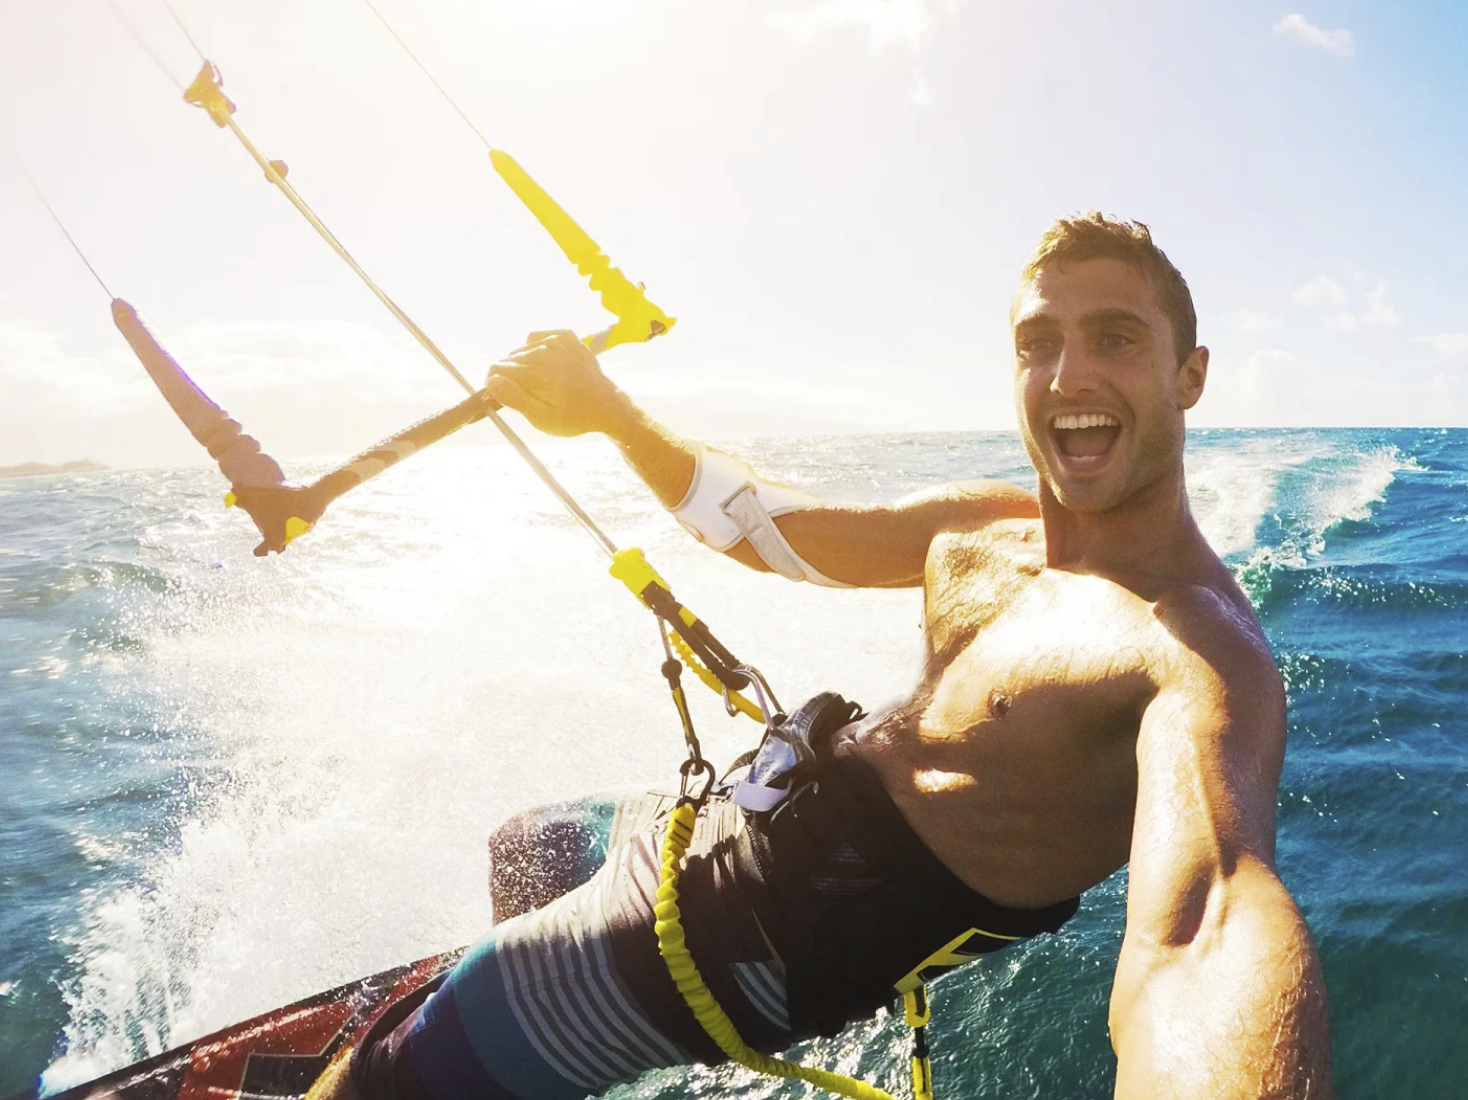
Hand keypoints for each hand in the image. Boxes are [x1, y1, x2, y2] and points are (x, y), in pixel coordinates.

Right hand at [483, 330, 628, 437]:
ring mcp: (557, 340)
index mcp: (536, 370)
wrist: (607, 406)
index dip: (496, 385)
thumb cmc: (573, 417)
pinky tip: (548, 365)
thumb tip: (492, 381)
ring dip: (525, 364)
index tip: (505, 398)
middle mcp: (545, 350)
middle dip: (511, 376)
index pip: (496, 369)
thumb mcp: (542, 418)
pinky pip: (538, 338)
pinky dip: (538, 350)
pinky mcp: (566, 336)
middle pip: (509, 359)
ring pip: (522, 349)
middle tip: (529, 395)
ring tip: (542, 382)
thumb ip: (515, 399)